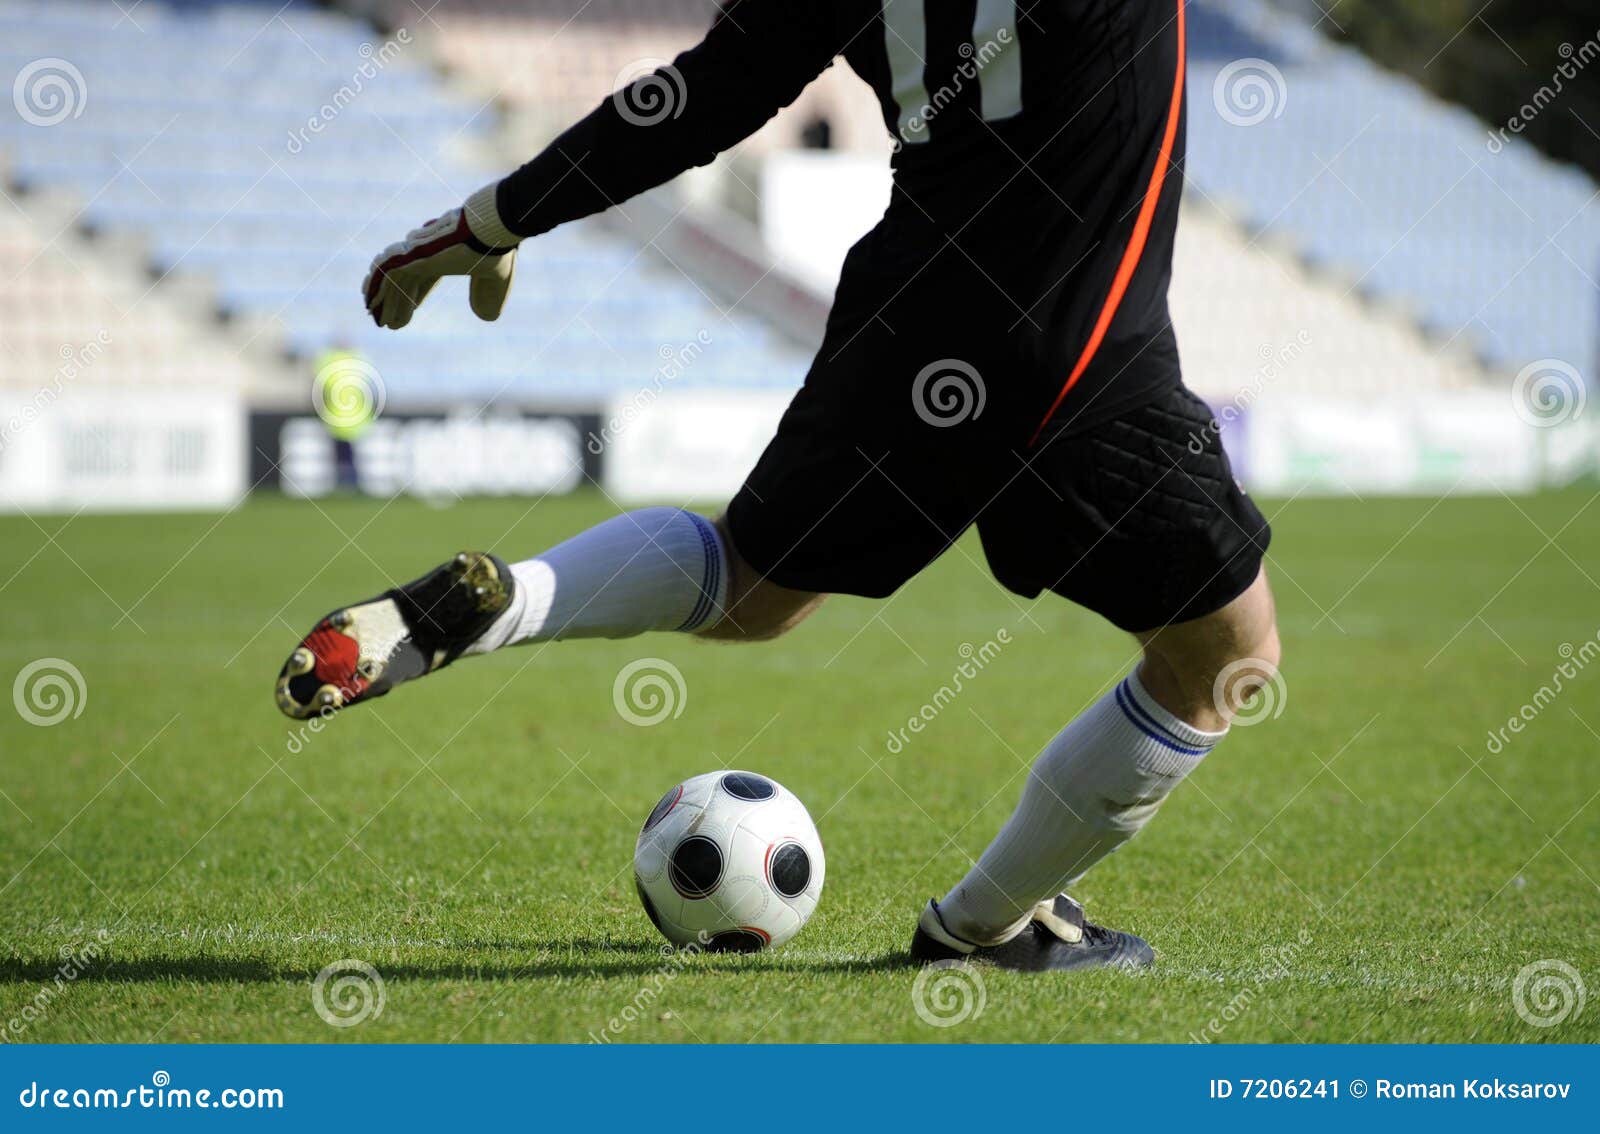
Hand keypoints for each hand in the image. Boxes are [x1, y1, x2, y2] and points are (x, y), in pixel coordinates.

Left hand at [362, 188, 518, 329]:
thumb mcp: (497, 280)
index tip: (406, 315)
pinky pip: (387, 273)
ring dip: (382, 300)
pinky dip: (377, 288)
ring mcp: (417, 251)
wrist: (491, 227)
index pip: (421, 278)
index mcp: (444, 255)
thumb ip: (489, 296)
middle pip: (403, 280)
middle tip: (386, 321)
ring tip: (376, 319)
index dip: (412, 298)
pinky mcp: (412, 253)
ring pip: (392, 279)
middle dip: (393, 301)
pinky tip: (370, 303)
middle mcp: (427, 252)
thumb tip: (485, 316)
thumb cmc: (496, 248)